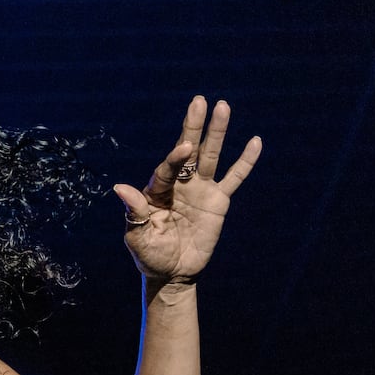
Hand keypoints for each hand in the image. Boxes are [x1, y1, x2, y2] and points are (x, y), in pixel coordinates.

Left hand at [114, 95, 261, 283]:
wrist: (173, 273)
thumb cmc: (150, 255)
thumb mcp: (138, 238)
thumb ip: (134, 213)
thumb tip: (120, 187)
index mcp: (156, 191)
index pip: (167, 169)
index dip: (175, 158)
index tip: (185, 147)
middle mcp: (179, 185)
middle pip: (188, 151)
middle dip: (193, 127)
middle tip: (199, 101)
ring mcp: (200, 190)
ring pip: (211, 156)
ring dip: (217, 133)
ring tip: (223, 106)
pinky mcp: (218, 200)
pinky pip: (234, 178)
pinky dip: (245, 161)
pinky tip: (254, 141)